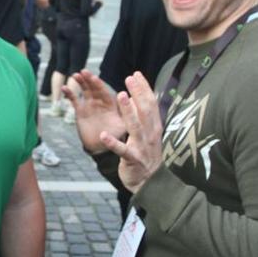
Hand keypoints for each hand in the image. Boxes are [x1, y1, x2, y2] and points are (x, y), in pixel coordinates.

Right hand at [62, 70, 125, 153]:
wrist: (102, 149)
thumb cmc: (115, 138)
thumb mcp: (123, 127)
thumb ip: (126, 116)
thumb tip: (133, 105)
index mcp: (111, 104)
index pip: (104, 91)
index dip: (98, 84)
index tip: (93, 77)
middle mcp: (100, 102)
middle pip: (94, 88)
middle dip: (89, 80)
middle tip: (83, 72)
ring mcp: (90, 105)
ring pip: (85, 91)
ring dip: (80, 82)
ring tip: (75, 75)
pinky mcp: (80, 111)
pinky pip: (74, 100)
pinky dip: (69, 94)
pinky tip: (64, 88)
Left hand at [99, 72, 163, 193]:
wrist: (149, 182)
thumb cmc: (146, 155)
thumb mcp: (148, 134)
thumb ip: (143, 117)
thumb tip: (136, 98)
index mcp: (153, 127)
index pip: (151, 104)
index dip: (144, 88)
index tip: (136, 74)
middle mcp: (150, 134)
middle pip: (145, 111)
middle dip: (137, 93)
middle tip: (128, 78)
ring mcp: (142, 147)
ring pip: (136, 126)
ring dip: (128, 111)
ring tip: (120, 96)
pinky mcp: (133, 159)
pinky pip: (122, 150)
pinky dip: (113, 143)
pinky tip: (104, 135)